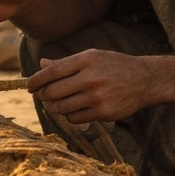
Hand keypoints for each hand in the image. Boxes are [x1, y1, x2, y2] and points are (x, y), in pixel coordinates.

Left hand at [28, 52, 150, 123]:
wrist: (145, 80)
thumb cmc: (114, 66)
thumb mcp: (92, 57)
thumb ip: (66, 63)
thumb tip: (42, 65)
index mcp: (87, 60)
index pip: (52, 72)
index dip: (36, 80)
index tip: (29, 85)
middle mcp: (92, 78)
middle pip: (53, 92)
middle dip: (42, 95)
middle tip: (41, 94)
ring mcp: (98, 97)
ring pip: (61, 107)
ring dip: (54, 106)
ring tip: (55, 102)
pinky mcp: (104, 113)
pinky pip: (74, 118)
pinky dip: (69, 115)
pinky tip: (72, 108)